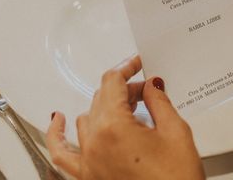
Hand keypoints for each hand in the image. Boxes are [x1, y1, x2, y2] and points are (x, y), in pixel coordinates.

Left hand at [46, 56, 204, 179]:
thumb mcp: (176, 133)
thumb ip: (159, 102)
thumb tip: (151, 87)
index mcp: (114, 128)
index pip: (113, 82)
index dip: (127, 67)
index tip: (137, 64)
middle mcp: (94, 145)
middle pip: (101, 99)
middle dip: (124, 89)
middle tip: (146, 90)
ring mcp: (87, 164)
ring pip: (85, 119)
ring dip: (104, 108)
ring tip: (126, 108)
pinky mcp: (87, 178)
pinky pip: (61, 154)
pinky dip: (56, 135)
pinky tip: (57, 120)